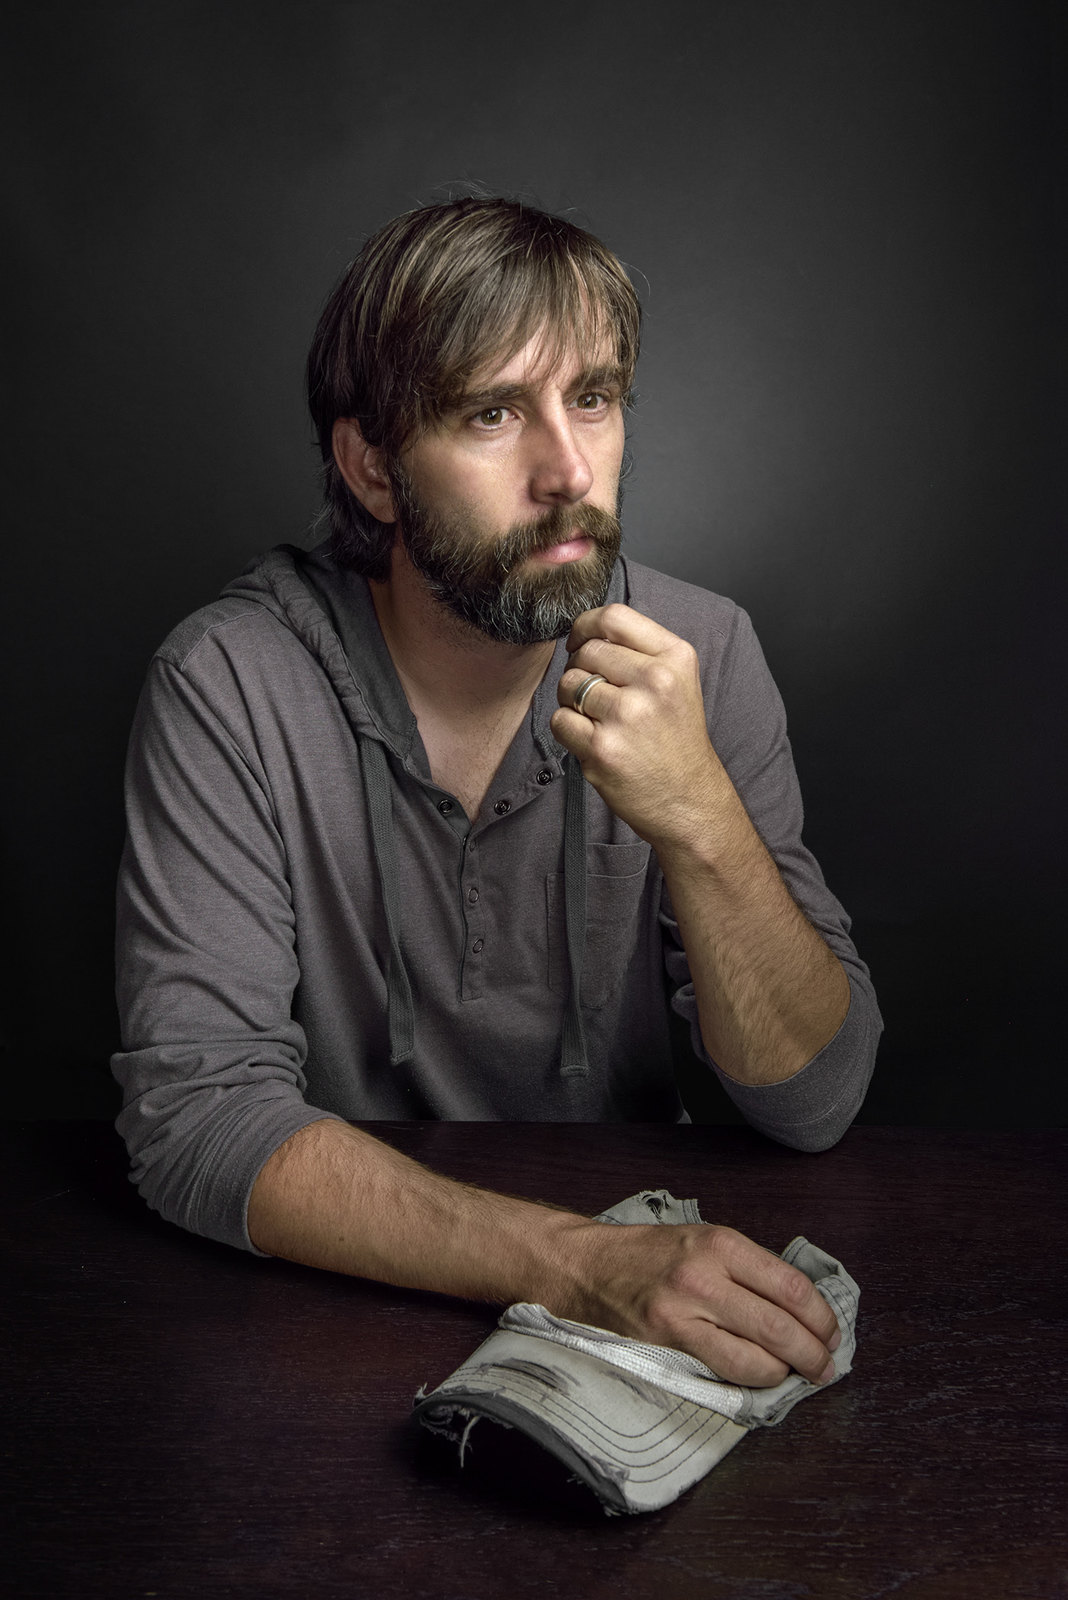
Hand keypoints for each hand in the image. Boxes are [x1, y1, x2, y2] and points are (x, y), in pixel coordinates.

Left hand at [551, 603, 727, 850]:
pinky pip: (560, 719)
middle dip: (579, 670)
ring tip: (598, 721)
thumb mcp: (677, 682)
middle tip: (596, 698)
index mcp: (675, 658)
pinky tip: (594, 742)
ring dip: (572, 702)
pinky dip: (568, 730)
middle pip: (586, 651)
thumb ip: (638, 652)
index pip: (613, 617)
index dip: (585, 626)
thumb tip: (583, 633)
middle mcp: (654, 681)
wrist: (690, 801)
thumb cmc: (676, 740)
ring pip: (568, 684)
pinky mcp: (603, 747)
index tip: (578, 643)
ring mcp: (628, 715)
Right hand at [556, 1219, 840, 1387]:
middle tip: (826, 1363)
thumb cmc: (647, 1254)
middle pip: (782, 1324)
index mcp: (720, 1243)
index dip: (821, 1316)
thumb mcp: (701, 1241)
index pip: (790, 1285)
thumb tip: (798, 1307)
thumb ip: (746, 1269)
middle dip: (814, 1352)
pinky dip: (754, 1378)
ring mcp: (685, 1311)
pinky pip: (726, 1369)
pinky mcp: (668, 1342)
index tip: (831, 1331)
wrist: (586, 1266)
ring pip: (759, 1354)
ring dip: (789, 1371)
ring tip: (799, 1374)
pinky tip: (763, 1375)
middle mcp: (705, 1275)